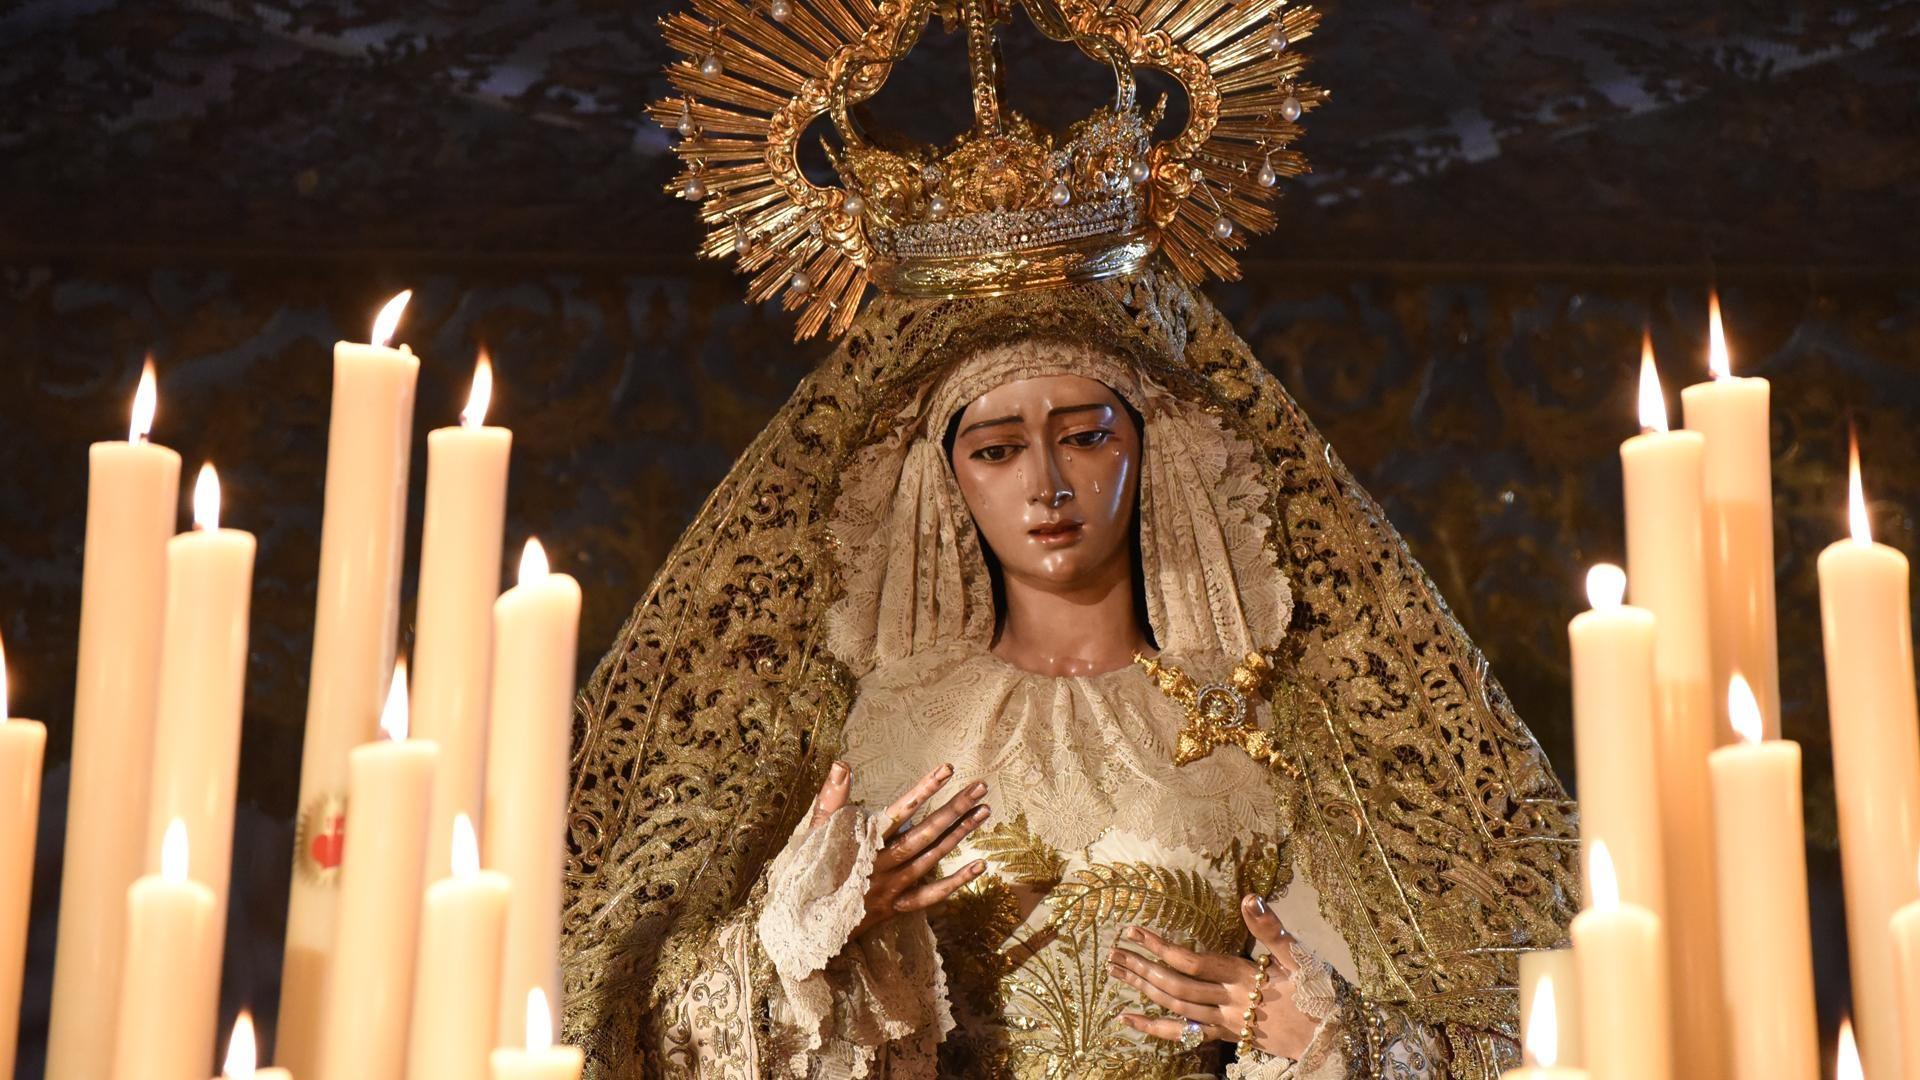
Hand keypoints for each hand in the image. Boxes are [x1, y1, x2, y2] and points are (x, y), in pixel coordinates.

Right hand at [806, 760, 990, 937]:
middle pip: (924, 833)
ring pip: (931, 858)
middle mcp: (881, 866)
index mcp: (862, 844)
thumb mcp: (814, 834)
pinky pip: (930, 896)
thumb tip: (842, 764)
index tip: (947, 769)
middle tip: (981, 786)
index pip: (898, 811)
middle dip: (954, 809)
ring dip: (959, 835)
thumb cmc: (807, 874)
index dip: (923, 790)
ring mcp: (891, 888)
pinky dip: (956, 882)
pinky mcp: (895, 907)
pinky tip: (980, 865)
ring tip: (984, 811)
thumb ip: (831, 799)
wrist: (802, 929)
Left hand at [1108, 894, 1319, 1059]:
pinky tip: (1128, 1018)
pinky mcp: (1228, 1037)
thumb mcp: (1300, 956)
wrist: (1334, 1039)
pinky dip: (1154, 1028)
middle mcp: (1229, 1002)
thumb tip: (1250, 897)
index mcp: (1243, 977)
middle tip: (1112, 953)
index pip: (1192, 961)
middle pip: (1176, 986)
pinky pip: (1183, 1035)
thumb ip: (1271, 928)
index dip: (1160, 946)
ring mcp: (1226, 1023)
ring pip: (1175, 1009)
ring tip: (1115, 973)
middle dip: (1142, 968)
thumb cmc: (1320, 993)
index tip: (1134, 930)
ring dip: (1143, 990)